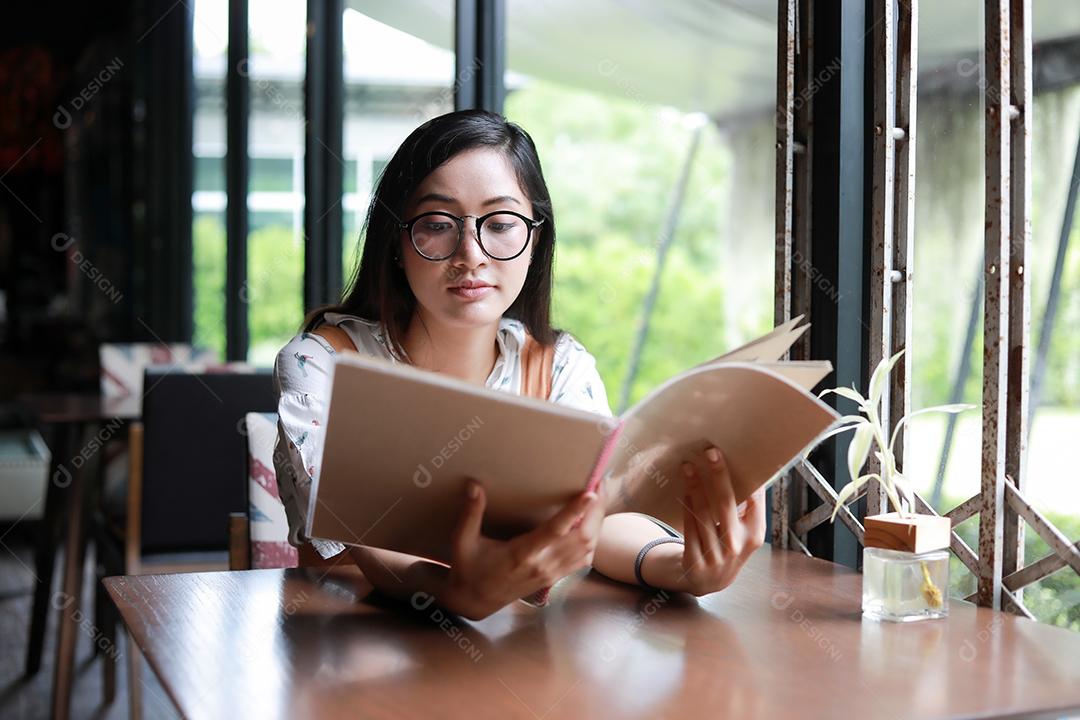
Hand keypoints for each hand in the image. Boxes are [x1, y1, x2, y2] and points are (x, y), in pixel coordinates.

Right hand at [441, 479, 604, 619]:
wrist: (474, 602)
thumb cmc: (468, 569)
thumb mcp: (462, 542)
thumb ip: (470, 514)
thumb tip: (474, 486)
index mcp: (522, 553)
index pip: (554, 530)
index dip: (575, 512)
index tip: (589, 493)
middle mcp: (542, 564)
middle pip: (582, 538)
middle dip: (596, 511)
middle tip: (599, 484)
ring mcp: (551, 573)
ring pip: (588, 549)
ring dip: (597, 523)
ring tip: (599, 498)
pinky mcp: (554, 578)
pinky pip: (583, 560)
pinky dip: (593, 540)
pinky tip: (592, 524)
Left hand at [663, 446, 764, 595]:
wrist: (708, 582)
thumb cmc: (727, 547)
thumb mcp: (744, 533)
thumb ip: (746, 509)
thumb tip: (747, 468)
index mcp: (755, 535)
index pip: (754, 501)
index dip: (747, 478)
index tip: (736, 455)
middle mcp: (737, 546)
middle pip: (727, 503)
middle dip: (718, 475)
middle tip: (710, 451)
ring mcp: (716, 556)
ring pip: (703, 513)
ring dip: (695, 486)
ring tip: (687, 467)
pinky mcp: (695, 561)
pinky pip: (689, 527)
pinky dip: (686, 507)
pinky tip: (684, 490)